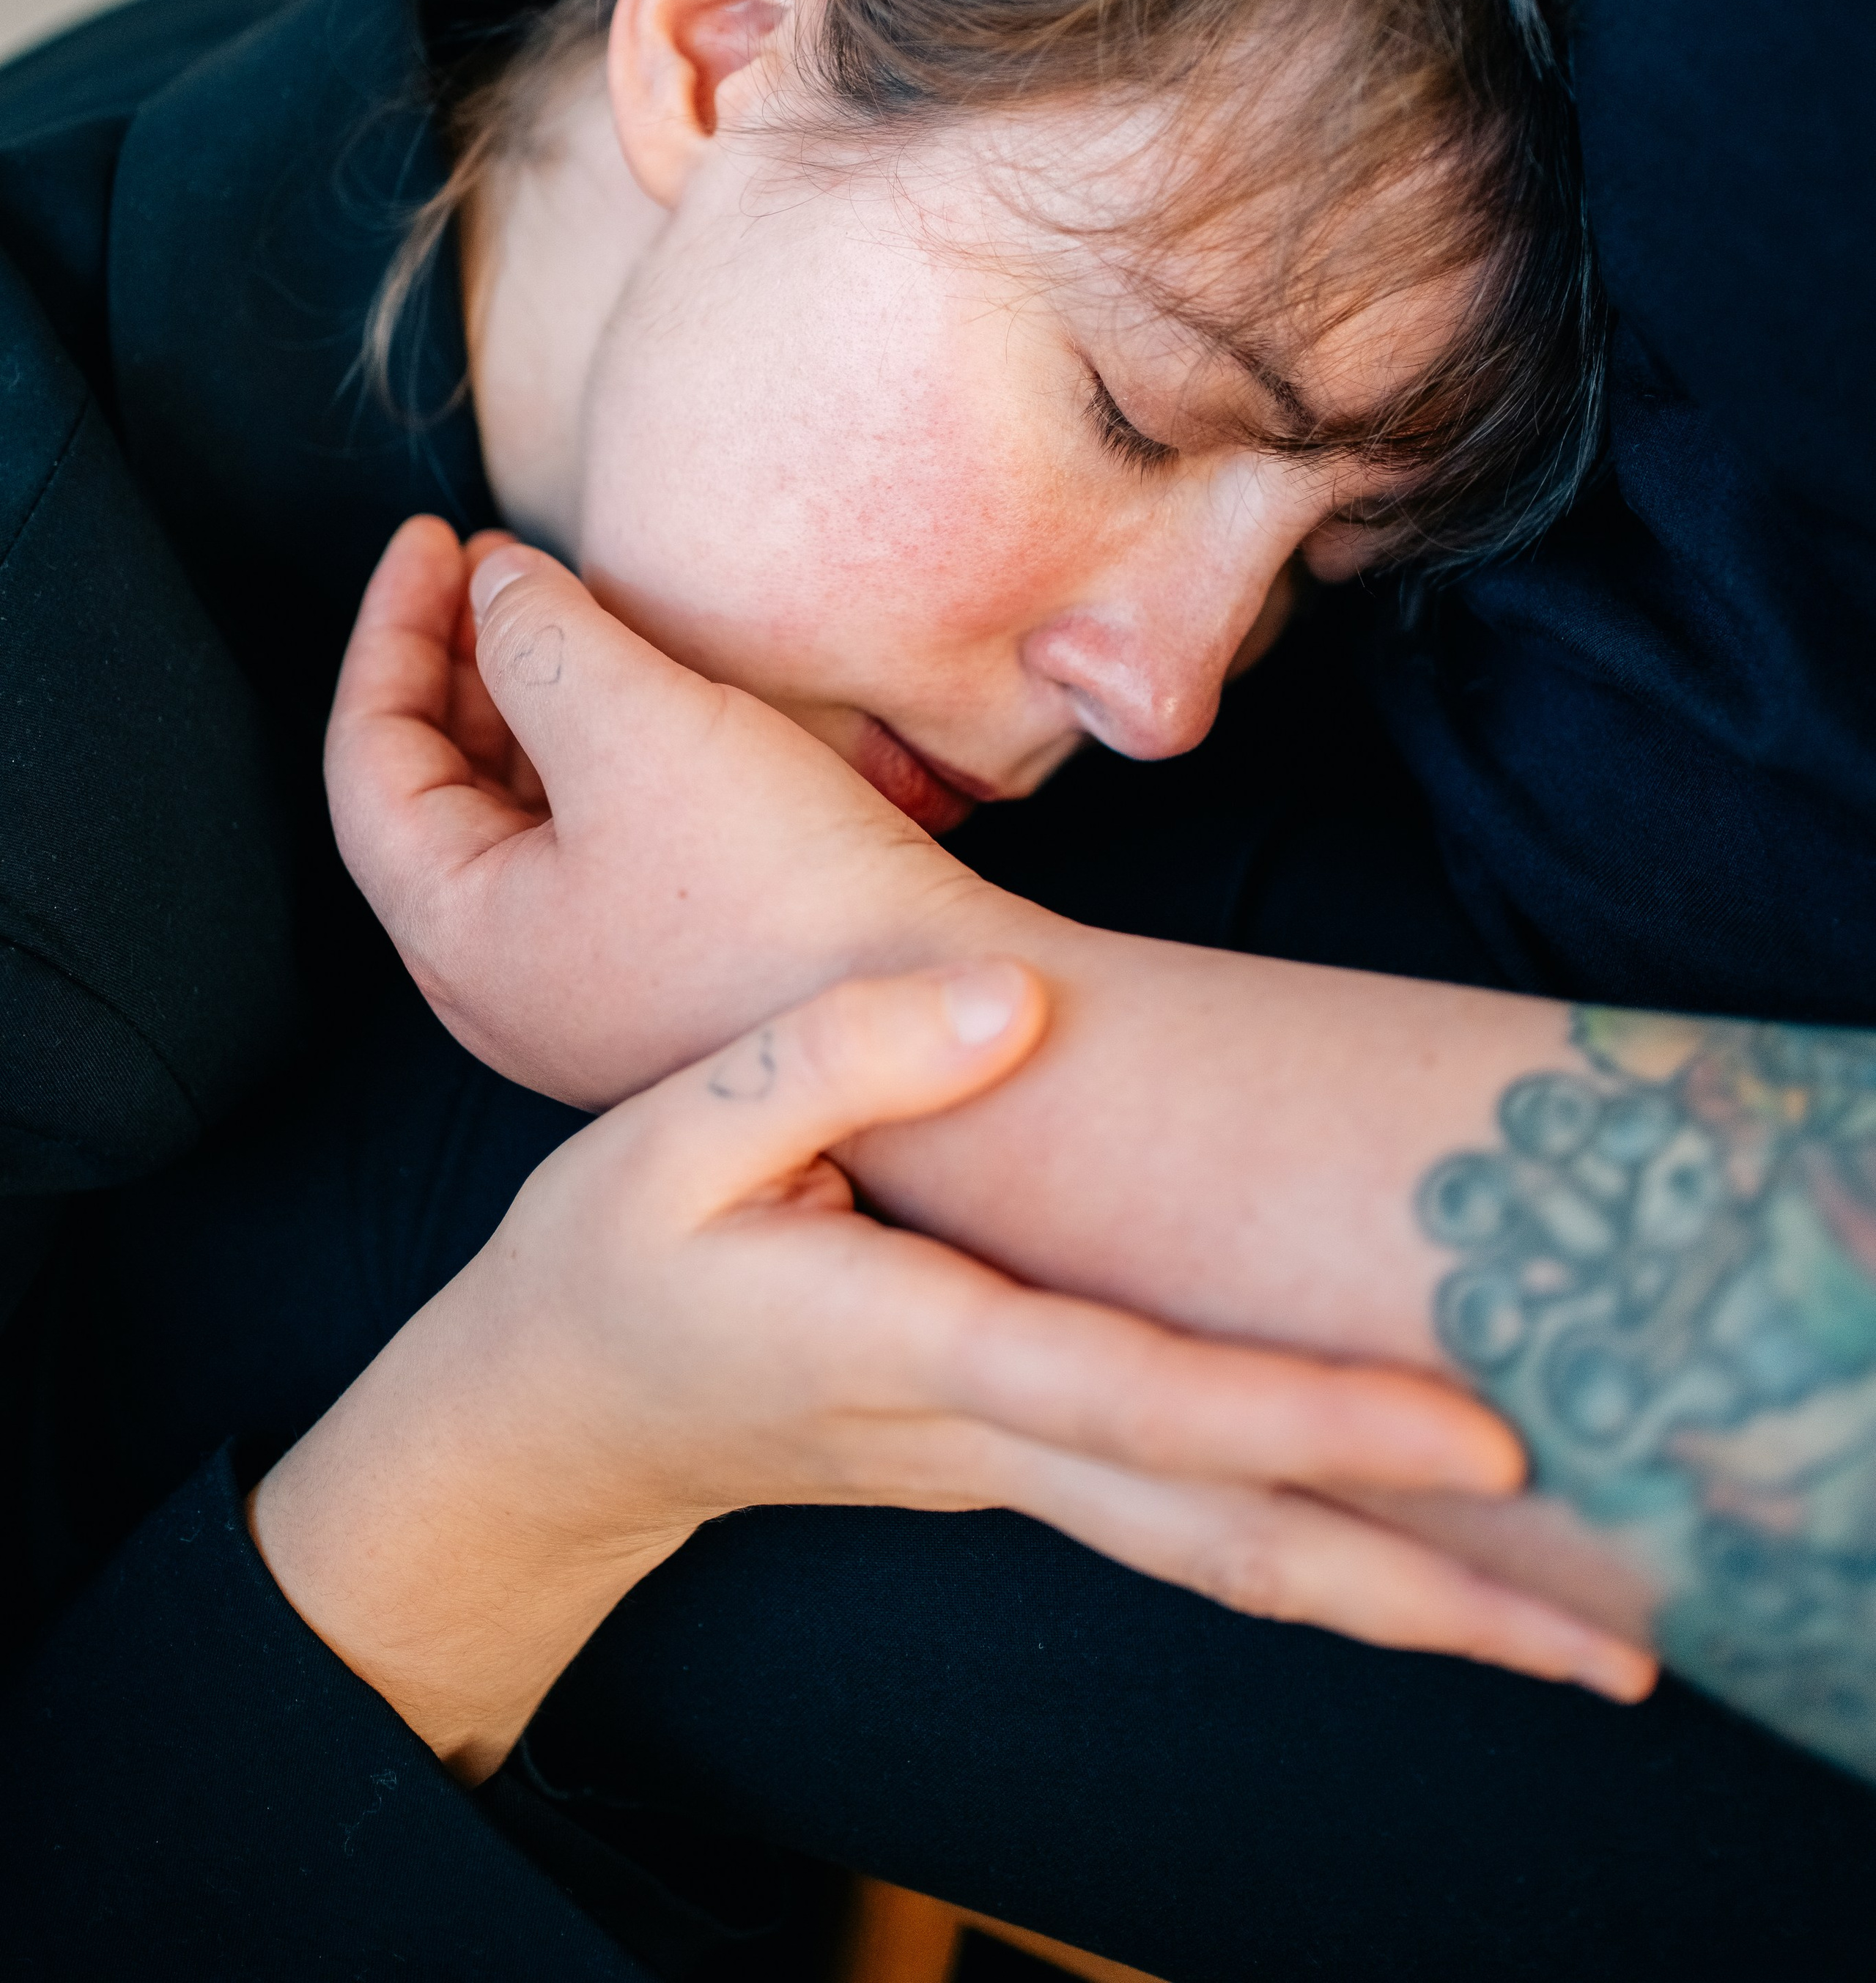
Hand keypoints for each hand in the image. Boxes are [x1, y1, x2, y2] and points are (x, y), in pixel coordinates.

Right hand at [251, 963, 1651, 1784]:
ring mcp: (1015, 1469)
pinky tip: (1414, 1553)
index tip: (1473, 1437)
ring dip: (1399, 1605)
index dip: (1311, 1417)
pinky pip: (1195, 1524)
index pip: (1146, 1400)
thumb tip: (1009, 1001)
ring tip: (1570, 1641)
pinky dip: (1317, 1553)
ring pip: (1229, 1555)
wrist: (553, 1425)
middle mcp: (991, 1438)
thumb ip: (832, 1057)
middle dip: (1425, 1599)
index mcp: (915, 1350)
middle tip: (1611, 1648)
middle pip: (1234, 1540)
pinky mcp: (1022, 1459)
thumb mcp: (669, 1133)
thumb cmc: (608, 1268)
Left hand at [325, 515, 978, 1103]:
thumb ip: (539, 638)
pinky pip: (592, 856)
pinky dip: (593, 765)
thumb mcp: (636, 727)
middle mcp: (504, 984)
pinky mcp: (669, 988)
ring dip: (530, 711)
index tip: (431, 533)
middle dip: (457, 665)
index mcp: (458, 935)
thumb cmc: (776, 886)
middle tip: (494, 565)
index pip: (368, 760)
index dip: (389, 630)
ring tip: (568, 616)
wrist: (934, 1013)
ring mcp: (586, 995)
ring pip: (519, 825)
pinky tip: (649, 707)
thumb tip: (498, 587)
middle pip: (434, 795)